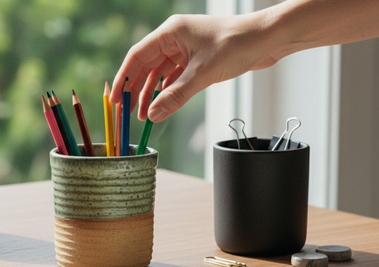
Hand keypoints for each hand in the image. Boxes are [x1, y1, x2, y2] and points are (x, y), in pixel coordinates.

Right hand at [110, 13, 281, 122]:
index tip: (115, 98)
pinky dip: (168, 92)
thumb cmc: (238, 44)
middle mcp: (175, 39)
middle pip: (146, 66)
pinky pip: (175, 78)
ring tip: (144, 115)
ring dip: (152, 94)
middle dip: (136, 90)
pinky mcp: (197, 60)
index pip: (137, 56)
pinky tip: (162, 106)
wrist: (269, 38)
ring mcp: (186, 50)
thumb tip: (152, 116)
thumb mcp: (203, 73)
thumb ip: (176, 96)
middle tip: (127, 112)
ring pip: (161, 74)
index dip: (123, 78)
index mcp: (171, 32)